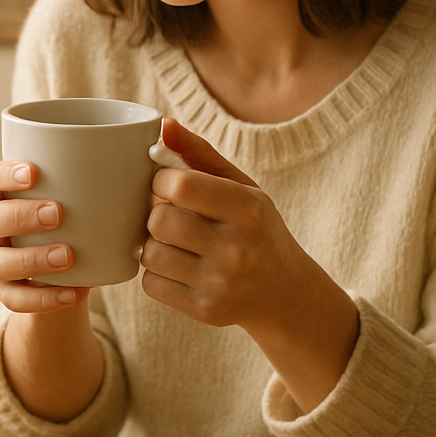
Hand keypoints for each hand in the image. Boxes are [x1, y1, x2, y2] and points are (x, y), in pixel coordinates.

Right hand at [0, 159, 89, 311]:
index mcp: (2, 195)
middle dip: (20, 216)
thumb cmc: (77, 217)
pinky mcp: (8, 291)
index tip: (34, 172)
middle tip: (58, 214)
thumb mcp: (81, 196)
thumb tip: (137, 154)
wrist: (74, 268)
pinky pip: (13, 299)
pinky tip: (74, 293)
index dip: (3, 174)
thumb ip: (96, 177)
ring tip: (67, 256)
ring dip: (30, 259)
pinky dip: (43, 298)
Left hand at [144, 118, 358, 410]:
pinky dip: (155, 273)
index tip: (167, 185)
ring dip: (152, 244)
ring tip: (173, 241)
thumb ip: (200, 152)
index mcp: (248, 208)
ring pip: (150, 254)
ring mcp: (221, 284)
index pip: (180, 185)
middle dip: (155, 214)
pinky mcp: (206, 311)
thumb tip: (163, 124)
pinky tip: (177, 267)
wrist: (286, 293)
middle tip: (169, 215)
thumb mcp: (241, 186)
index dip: (160, 181)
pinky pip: (151, 284)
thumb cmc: (255, 228)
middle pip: (158, 221)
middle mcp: (237, 249)